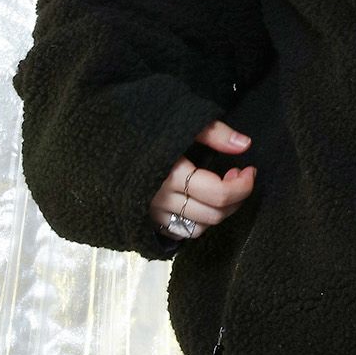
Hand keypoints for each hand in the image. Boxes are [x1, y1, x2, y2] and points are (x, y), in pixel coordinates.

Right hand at [148, 118, 256, 241]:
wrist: (106, 144)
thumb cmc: (144, 130)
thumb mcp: (180, 122)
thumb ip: (214, 133)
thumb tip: (245, 145)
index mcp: (170, 175)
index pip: (219, 194)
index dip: (243, 186)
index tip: (250, 170)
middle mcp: (161, 200)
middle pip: (214, 214)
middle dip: (236, 198)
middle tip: (239, 177)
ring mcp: (152, 214)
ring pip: (199, 228)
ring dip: (219, 213)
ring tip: (223, 190)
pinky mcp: (147, 221)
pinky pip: (181, 232)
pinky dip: (198, 221)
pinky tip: (202, 202)